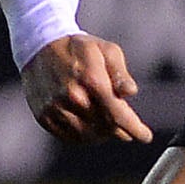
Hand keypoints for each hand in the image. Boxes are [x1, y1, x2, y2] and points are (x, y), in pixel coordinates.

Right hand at [20, 33, 154, 143]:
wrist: (38, 46)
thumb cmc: (78, 48)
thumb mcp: (106, 51)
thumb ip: (120, 73)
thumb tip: (130, 92)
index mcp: (91, 79)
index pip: (118, 114)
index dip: (135, 129)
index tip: (145, 136)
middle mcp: (73, 97)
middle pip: (106, 128)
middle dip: (120, 130)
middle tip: (127, 128)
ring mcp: (56, 108)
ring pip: (88, 136)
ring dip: (102, 135)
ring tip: (108, 126)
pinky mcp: (44, 116)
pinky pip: (69, 137)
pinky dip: (83, 136)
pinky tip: (90, 127)